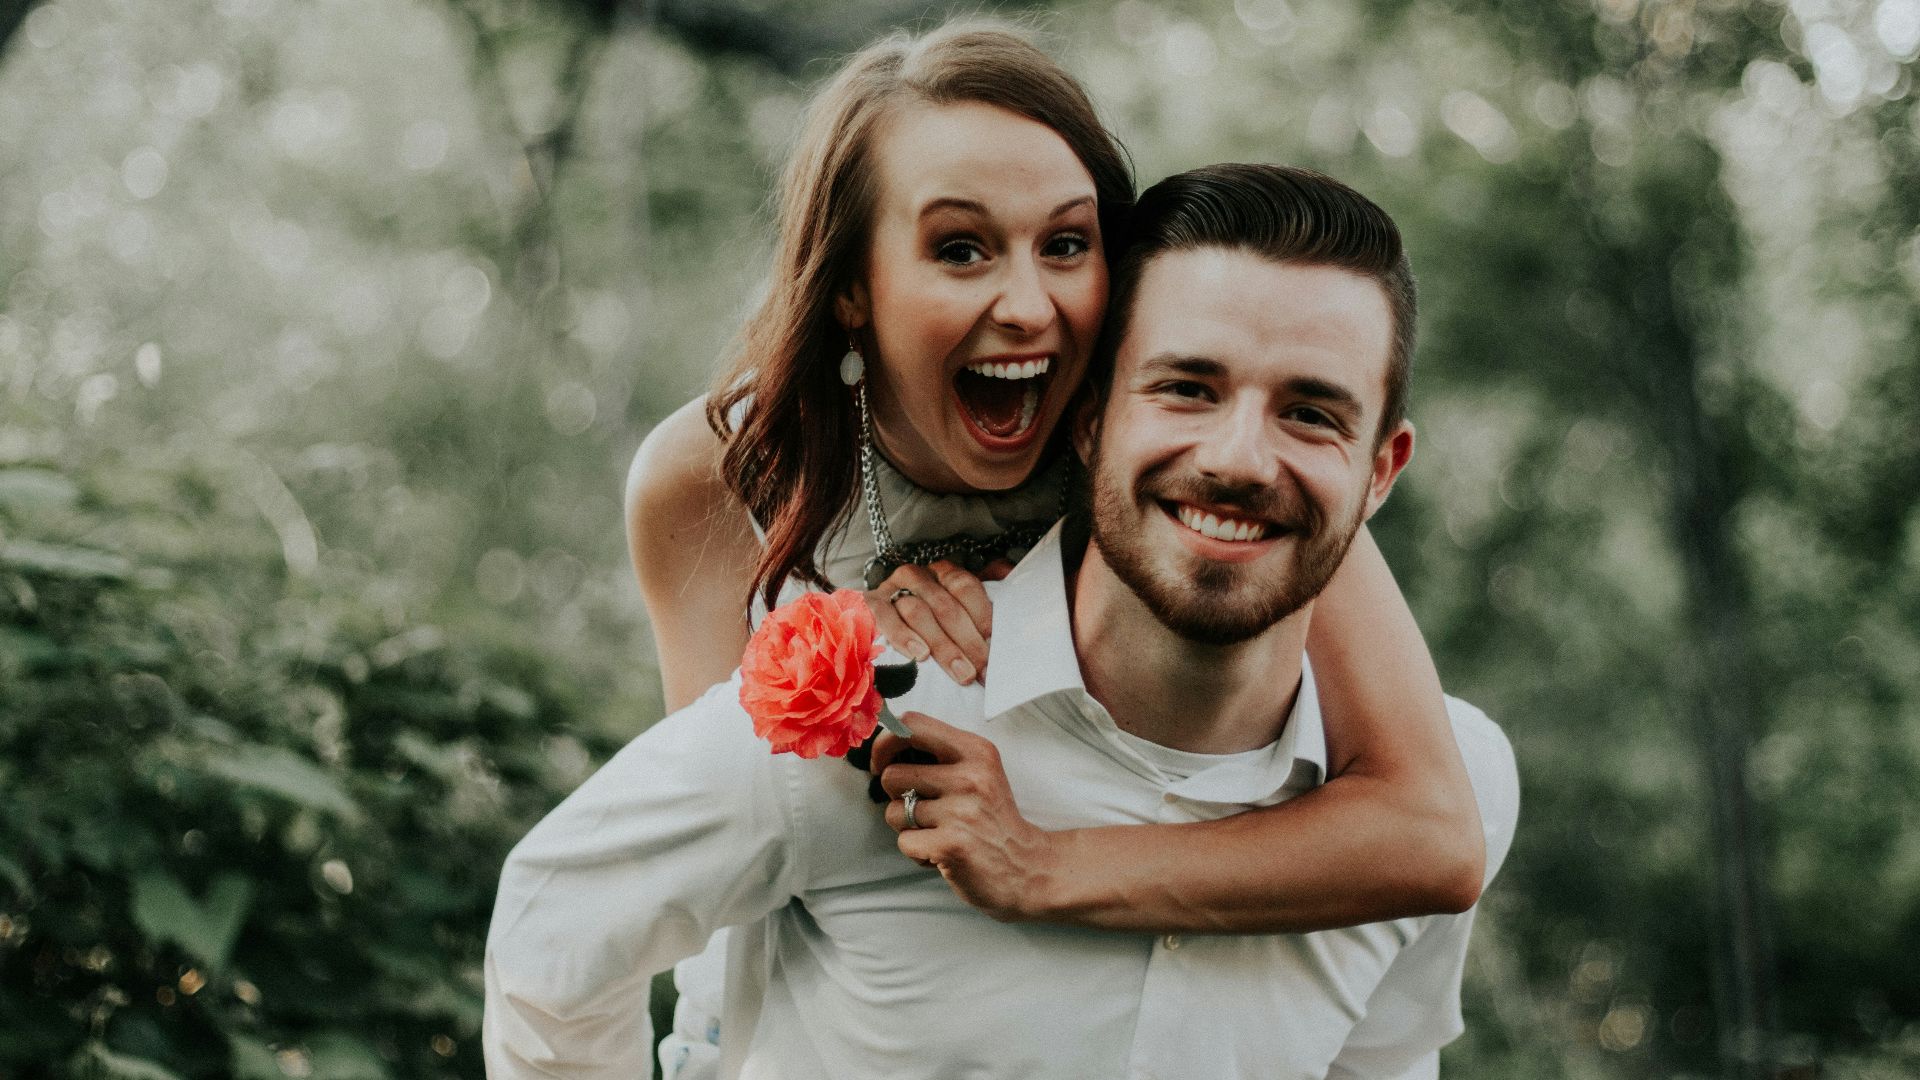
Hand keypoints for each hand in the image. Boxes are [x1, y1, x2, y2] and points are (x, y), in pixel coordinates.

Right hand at [864, 560, 1002, 685]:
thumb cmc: (926, 624)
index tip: (996, 646)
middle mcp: (918, 576)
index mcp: (943, 573)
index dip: (982, 616)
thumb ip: (980, 608)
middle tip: (982, 671)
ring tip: (960, 672)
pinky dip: (904, 637)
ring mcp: (892, 588)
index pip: (966, 587)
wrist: (876, 623)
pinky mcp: (870, 605)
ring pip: (919, 612)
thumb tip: (1005, 605)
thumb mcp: (954, 613)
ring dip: (942, 646)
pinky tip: (920, 655)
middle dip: (967, 642)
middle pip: (945, 606)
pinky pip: (886, 618)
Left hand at [872, 712, 1055, 921]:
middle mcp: (970, 777)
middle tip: (922, 809)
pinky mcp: (951, 845)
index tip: (883, 763)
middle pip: (892, 775)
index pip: (912, 725)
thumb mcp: (980, 772)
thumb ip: (941, 756)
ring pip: (894, 812)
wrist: (1029, 867)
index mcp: (976, 750)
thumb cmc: (993, 819)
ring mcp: (960, 812)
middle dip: (897, 796)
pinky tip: (941, 852)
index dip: (885, 743)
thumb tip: (885, 747)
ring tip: (938, 832)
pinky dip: (917, 852)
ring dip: (908, 827)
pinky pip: (904, 842)